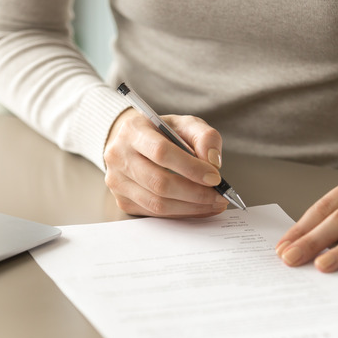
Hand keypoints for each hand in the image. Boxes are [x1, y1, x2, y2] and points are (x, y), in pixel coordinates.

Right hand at [103, 108, 230, 216]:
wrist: (134, 142)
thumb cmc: (162, 132)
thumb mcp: (185, 124)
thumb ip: (204, 137)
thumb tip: (213, 163)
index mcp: (133, 130)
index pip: (161, 152)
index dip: (191, 168)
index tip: (215, 177)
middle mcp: (119, 156)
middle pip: (159, 182)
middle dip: (195, 193)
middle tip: (220, 196)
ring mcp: (117, 181)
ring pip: (157, 203)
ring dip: (191, 207)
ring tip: (214, 203)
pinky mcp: (123, 200)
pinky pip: (155, 213)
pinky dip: (181, 213)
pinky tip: (199, 208)